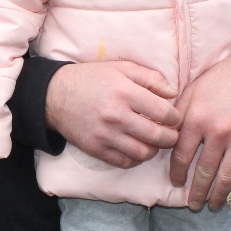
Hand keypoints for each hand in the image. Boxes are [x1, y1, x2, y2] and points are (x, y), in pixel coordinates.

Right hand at [46, 60, 180, 169]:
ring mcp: (105, 135)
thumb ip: (150, 78)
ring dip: (154, 150)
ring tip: (154, 142)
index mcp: (125, 92)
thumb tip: (173, 93)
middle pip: (157, 136)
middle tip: (172, 134)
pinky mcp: (96, 149)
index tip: (174, 118)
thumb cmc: (91, 79)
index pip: (163, 112)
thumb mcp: (121, 69)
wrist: (55, 95)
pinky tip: (137, 149)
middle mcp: (116, 115)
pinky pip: (125, 162)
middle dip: (171, 138)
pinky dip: (136, 159)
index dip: (175, 117)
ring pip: (143, 153)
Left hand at [169, 25, 230, 210]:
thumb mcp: (193, 91)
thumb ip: (178, 115)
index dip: (177, 174)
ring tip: (213, 205)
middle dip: (196, 193)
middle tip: (192, 205)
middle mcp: (218, 132)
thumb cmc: (222, 79)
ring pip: (226, 178)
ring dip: (218, 196)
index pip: (181, 156)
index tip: (176, 183)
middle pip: (203, 172)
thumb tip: (163, 135)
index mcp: (197, 119)